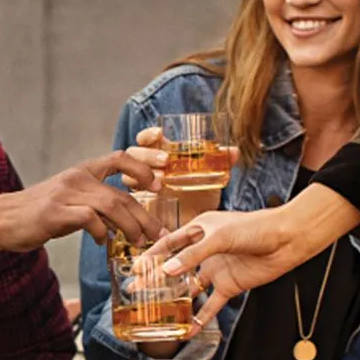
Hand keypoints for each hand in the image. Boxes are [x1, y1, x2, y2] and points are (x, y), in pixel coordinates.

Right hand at [0, 152, 165, 250]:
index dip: (142, 167)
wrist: (3, 219)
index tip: (159, 184)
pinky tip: (102, 241)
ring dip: (130, 227)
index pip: (119, 157)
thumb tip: (124, 220)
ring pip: (111, 205)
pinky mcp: (56, 212)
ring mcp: (66, 194)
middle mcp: (77, 178)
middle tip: (159, 234)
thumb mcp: (71, 201)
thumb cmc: (39, 214)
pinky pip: (89, 219)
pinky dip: (102, 232)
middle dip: (145, 216)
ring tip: (138, 242)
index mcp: (82, 172)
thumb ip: (96, 205)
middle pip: (122, 194)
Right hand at [121, 128, 237, 223]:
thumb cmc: (198, 196)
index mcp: (159, 156)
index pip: (144, 139)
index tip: (160, 134)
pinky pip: (126, 202)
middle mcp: (144, 170)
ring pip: (126, 176)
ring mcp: (138, 188)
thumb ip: (222, 163)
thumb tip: (233, 151)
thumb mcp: (211, 179)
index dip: (148, 134)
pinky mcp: (136, 208)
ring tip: (160, 183)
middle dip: (148, 156)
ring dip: (140, 176)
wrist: (193, 225)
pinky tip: (151, 199)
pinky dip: (135, 199)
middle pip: (133, 154)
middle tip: (166, 163)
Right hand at [146, 185, 359, 328]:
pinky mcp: (229, 286)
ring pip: (189, 289)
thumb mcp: (219, 237)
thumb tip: (166, 272)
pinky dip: (200, 319)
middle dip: (156, 280)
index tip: (135, 268)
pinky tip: (187, 331)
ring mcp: (216, 270)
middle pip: (175, 268)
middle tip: (136, 292)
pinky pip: (210, 305)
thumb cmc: (255, 228)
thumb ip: (192, 255)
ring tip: (157, 313)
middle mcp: (204, 251)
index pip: (168, 244)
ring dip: (175, 301)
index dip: (151, 256)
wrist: (287, 240)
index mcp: (199, 230)